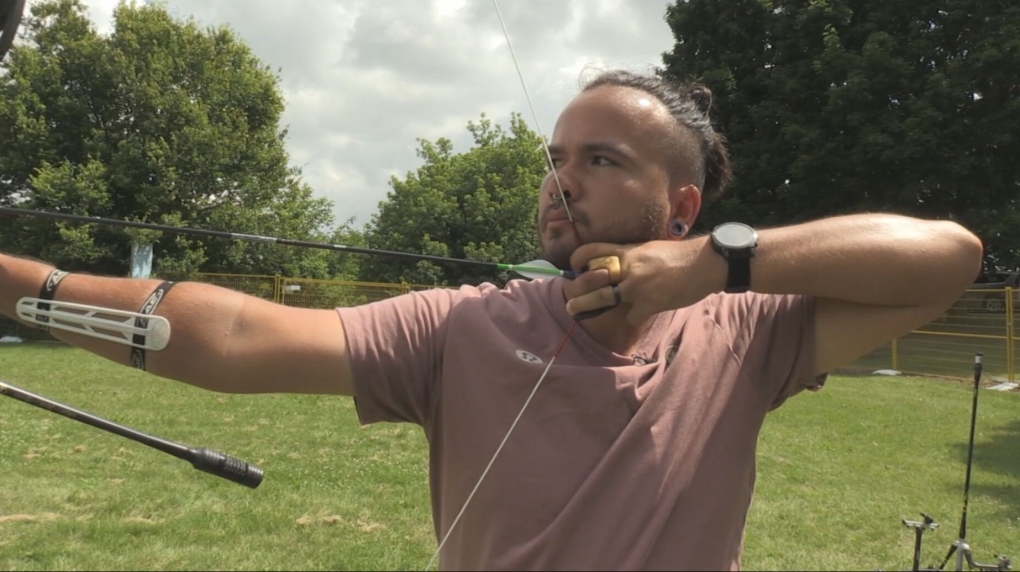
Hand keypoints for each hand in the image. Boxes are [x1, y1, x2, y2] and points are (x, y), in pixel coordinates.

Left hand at [564, 237, 725, 323]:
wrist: (704, 264)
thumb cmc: (679, 256)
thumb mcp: (649, 249)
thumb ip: (631, 257)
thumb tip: (616, 266)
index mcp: (628, 251)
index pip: (593, 250)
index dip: (578, 258)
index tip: (573, 268)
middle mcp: (628, 267)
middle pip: (593, 278)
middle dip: (577, 290)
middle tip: (569, 301)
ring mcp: (637, 286)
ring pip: (604, 297)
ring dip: (586, 306)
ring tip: (574, 311)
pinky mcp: (649, 303)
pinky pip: (632, 315)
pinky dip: (635, 316)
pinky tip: (641, 313)